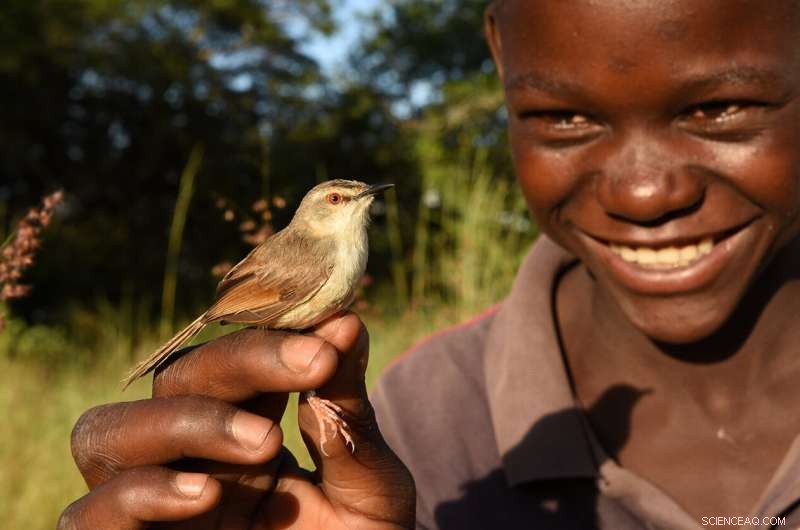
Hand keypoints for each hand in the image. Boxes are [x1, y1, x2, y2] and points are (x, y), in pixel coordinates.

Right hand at [58, 312, 414, 528]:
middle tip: (312, 366)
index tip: (333, 331)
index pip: (236, 359)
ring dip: (184, 421)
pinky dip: (138, 494)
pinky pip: (88, 516)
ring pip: (107, 433)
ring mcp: (152, 506)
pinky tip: (206, 494)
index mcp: (245, 430)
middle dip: (243, 363)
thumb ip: (350, 417)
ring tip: (264, 443)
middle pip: (174, 379)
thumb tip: (347, 322)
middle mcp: (189, 458)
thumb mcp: (368, 489)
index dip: (277, 335)